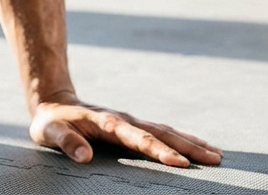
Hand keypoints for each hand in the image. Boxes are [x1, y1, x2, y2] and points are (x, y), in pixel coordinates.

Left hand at [30, 94, 222, 167]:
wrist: (54, 103)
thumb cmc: (51, 123)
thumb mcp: (50, 132)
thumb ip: (67, 142)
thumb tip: (85, 157)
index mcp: (107, 123)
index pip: (139, 139)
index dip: (159, 151)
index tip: (179, 163)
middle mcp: (124, 120)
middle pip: (162, 133)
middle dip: (189, 146)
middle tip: (215, 159)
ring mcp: (131, 122)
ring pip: (167, 131)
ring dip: (192, 142)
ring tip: (217, 154)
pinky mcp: (133, 126)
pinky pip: (163, 132)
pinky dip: (182, 139)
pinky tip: (198, 147)